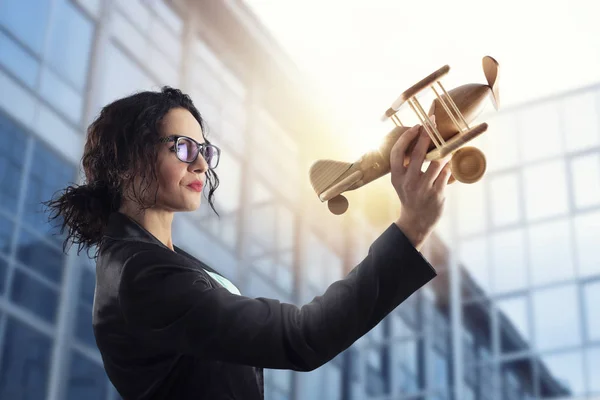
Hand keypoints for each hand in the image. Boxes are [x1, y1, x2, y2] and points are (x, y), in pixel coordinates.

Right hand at [389, 118, 451, 249]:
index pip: (397, 152)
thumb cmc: (409, 196)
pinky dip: (449, 166)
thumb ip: (405, 165)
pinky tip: (450, 163)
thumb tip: (417, 140)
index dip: (406, 137)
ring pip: (437, 162)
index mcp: (396, 177)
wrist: (415, 221)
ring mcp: (423, 189)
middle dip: (426, 135)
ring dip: (444, 151)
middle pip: (418, 154)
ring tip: (448, 144)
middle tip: (433, 122)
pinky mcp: (436, 194)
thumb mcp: (400, 181)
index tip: (416, 126)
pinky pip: (446, 174)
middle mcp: (408, 182)